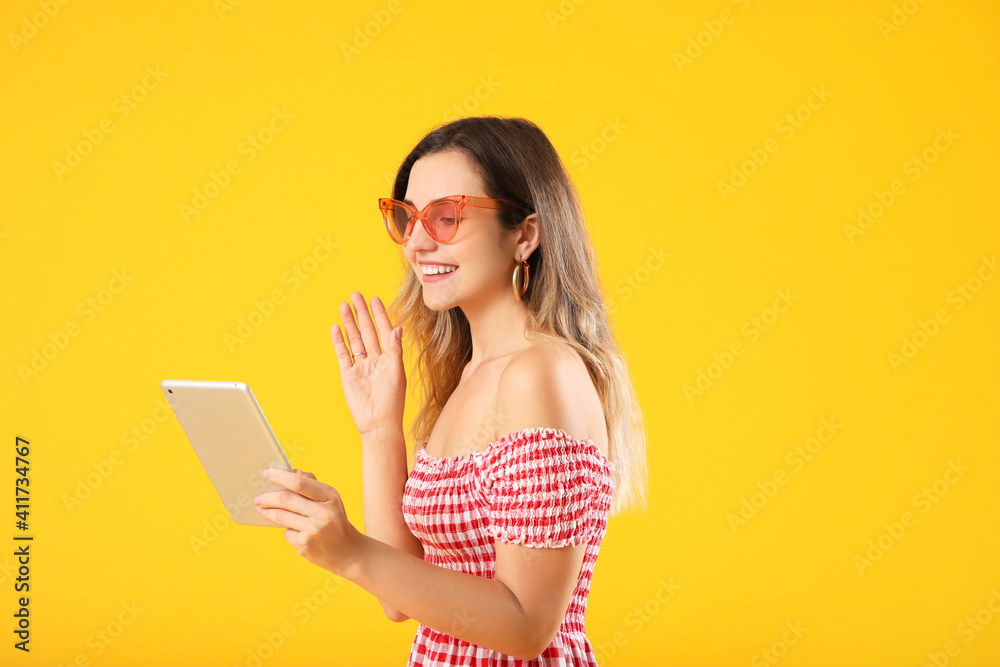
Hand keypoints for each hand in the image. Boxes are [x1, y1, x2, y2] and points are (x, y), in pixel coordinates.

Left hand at [253, 468, 365, 578]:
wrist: (348, 552)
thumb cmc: (335, 522)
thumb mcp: (331, 501)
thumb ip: (313, 485)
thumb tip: (293, 472)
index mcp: (330, 496)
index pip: (300, 483)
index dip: (280, 477)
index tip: (267, 473)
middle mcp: (324, 512)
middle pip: (287, 499)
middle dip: (268, 498)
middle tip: (258, 498)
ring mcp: (315, 529)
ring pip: (282, 517)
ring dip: (269, 513)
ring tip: (262, 510)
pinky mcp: (306, 544)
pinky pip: (287, 533)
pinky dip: (288, 531)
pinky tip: (296, 534)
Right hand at [331, 291, 405, 437]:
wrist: (377, 424)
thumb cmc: (392, 402)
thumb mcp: (397, 373)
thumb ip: (395, 350)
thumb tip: (398, 328)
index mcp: (390, 358)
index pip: (384, 331)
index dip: (380, 315)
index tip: (374, 299)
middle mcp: (376, 360)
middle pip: (367, 331)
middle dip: (362, 313)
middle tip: (356, 295)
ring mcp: (361, 367)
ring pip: (354, 339)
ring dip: (349, 323)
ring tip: (343, 305)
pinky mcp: (348, 375)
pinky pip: (343, 354)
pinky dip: (339, 340)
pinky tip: (336, 327)